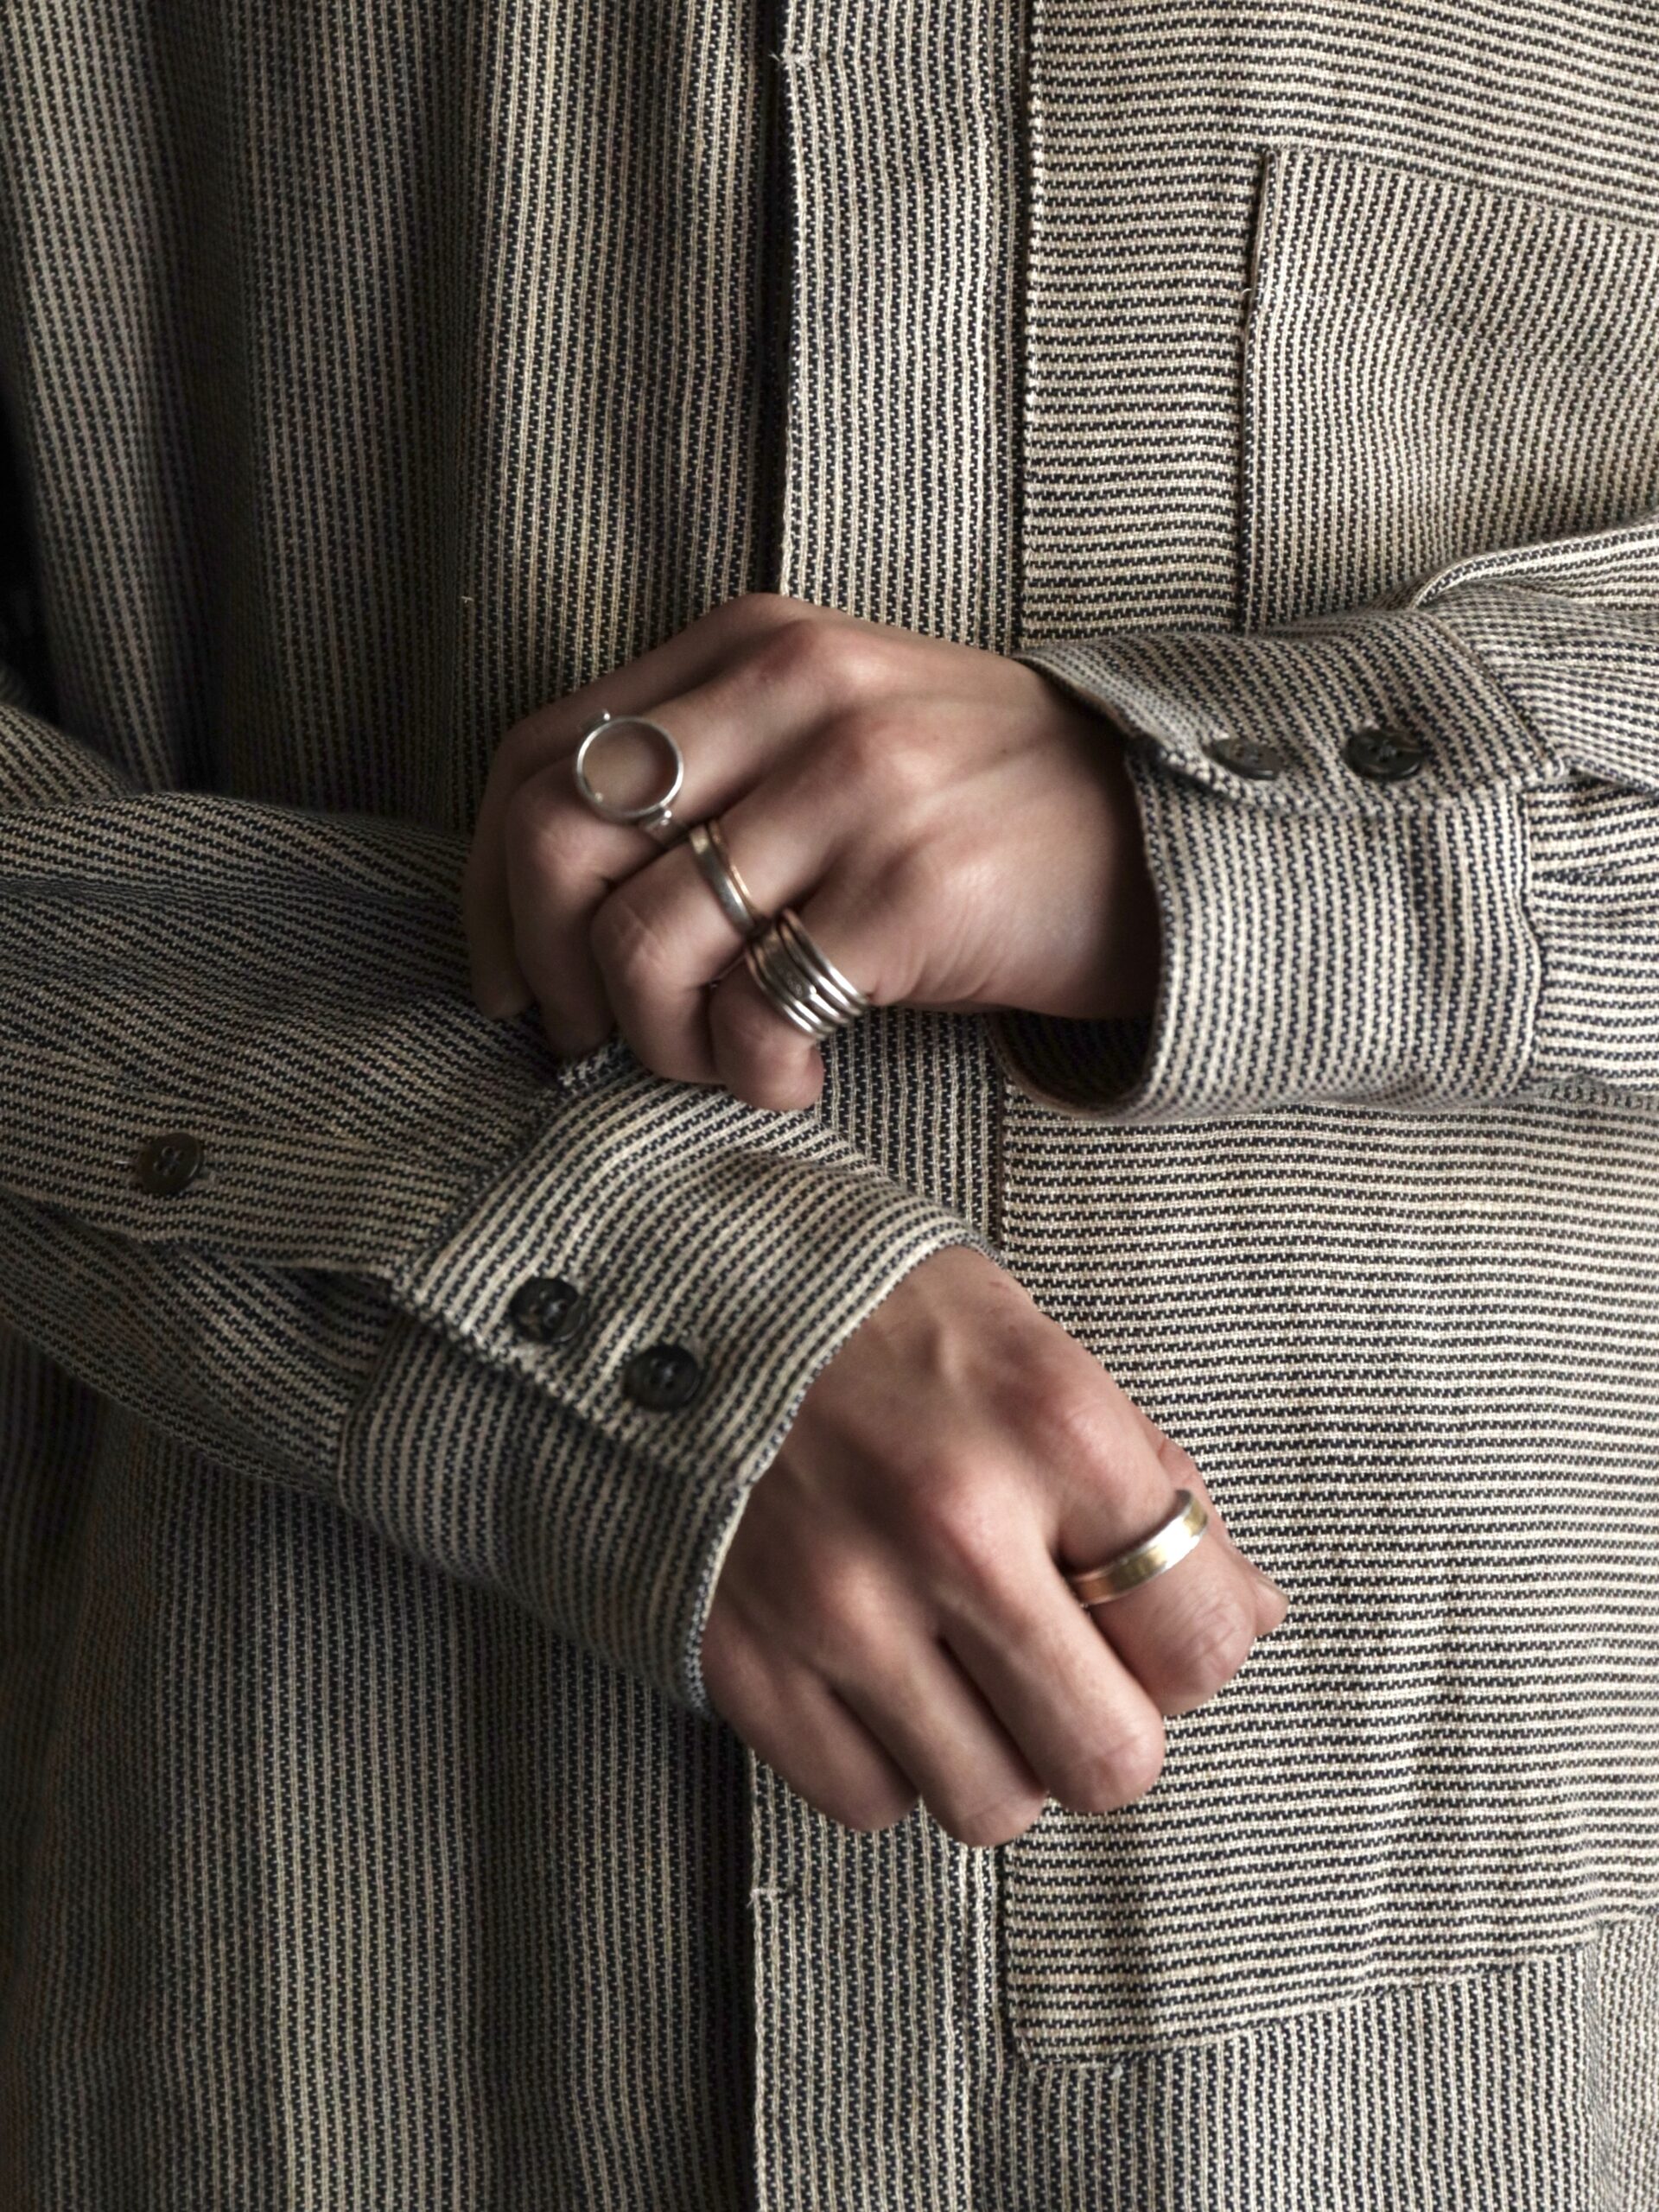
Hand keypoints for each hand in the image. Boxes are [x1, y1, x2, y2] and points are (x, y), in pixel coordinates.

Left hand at [463, 592, 1159, 1110]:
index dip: (488, 886)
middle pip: (556, 840)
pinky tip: (797, 1077)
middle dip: (546, 973)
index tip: (511, 980)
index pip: (537, 755)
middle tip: (592, 1041)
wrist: (1171, 836)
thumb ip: (710, 767)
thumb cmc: (982, 804)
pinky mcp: (910, 890)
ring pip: (642, 942)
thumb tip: (557, 899)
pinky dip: (748, 1073)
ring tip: (720, 1063)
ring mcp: (854, 788)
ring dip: (655, 1043)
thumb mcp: (837, 732)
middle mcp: (794, 695)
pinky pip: (752, 1010)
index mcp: (754, 646)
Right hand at [700, 1246, 1287, 1845]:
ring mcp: (839, 1604)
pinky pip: (866, 1802)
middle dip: (1099, 1726)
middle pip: (1109, 1762)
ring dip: (991, 1753)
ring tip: (955, 1662)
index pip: (1202, 1643)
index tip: (1143, 1619)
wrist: (656, 1282)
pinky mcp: (743, 1660)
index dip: (1188, 1648)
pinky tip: (868, 1666)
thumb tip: (1244, 1608)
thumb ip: (1144, 1476)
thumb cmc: (864, 1306)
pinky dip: (883, 1757)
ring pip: (990, 1806)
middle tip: (1060, 1664)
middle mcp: (953, 1528)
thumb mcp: (1029, 1341)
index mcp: (1052, 1426)